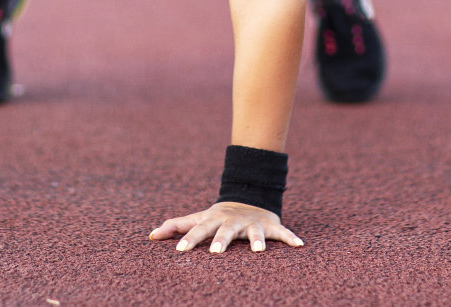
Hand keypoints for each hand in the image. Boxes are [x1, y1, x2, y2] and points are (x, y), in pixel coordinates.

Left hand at [148, 201, 303, 253]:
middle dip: (222, 241)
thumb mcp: (199, 218)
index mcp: (214, 220)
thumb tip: (150, 235)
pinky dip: (291, 238)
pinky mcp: (271, 226)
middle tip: (216, 252)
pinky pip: (283, 233)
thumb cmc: (219, 217)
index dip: (189, 240)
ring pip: (255, 233)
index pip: (199, 230)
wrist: (250, 198)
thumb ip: (176, 227)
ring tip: (258, 251)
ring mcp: (253, 223)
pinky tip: (299, 245)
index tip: (179, 251)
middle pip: (226, 231)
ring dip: (257, 240)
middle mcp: (233, 221)